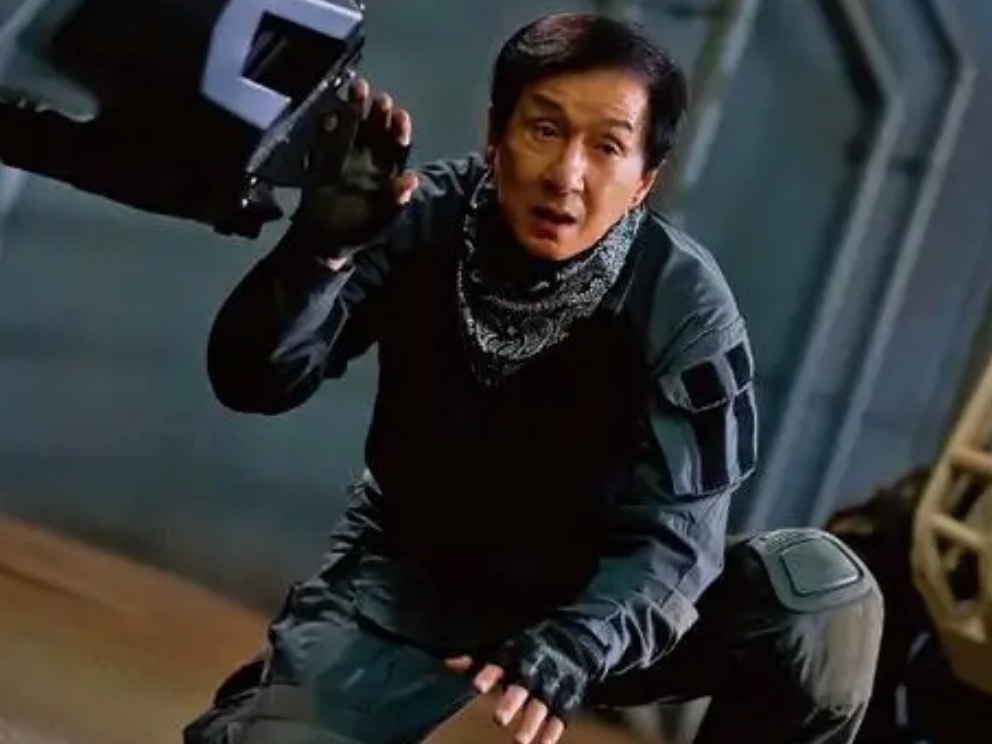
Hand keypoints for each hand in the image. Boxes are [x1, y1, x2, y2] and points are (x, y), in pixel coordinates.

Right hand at [300, 76, 418, 249]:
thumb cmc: (356, 232)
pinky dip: (325, 126)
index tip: (400, 116)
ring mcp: (343, 157)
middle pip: (375, 130)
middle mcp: (367, 159)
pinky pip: (323, 139)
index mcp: (385, 172)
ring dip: (354, 108)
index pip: (396, 146)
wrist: (322, 241)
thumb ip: (394, 202)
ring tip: (357, 87)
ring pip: (351, 127)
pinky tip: (328, 115)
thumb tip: (412, 180)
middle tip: (379, 97)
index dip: (399, 130)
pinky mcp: (321, 160)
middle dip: (378, 112)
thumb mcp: (379, 221)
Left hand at [445, 656, 565, 743]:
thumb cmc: (527, 650)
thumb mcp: (501, 649)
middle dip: (512, 702)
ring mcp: (550, 686)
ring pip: (541, 705)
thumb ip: (475, 659)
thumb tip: (448, 663)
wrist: (570, 642)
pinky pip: (559, 717)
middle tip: (499, 719)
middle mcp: (533, 670)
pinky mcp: (565, 700)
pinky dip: (551, 732)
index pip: (499, 663)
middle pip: (522, 686)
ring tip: (519, 740)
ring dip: (531, 723)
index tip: (478, 686)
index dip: (489, 674)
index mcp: (514, 655)